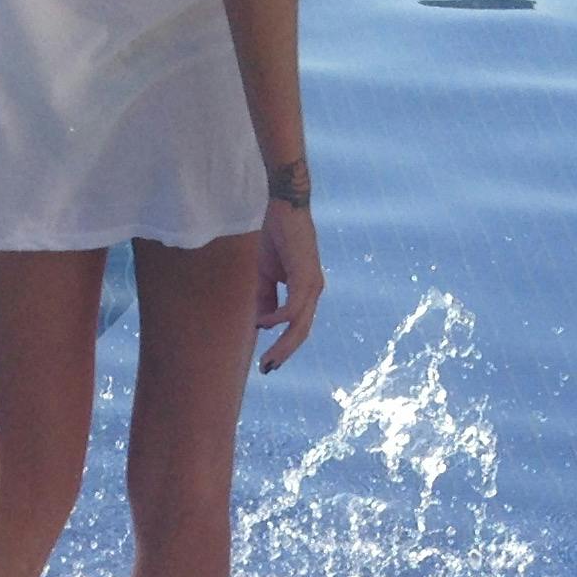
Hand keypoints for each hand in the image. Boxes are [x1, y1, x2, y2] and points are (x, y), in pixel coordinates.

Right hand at [254, 201, 322, 374]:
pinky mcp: (305, 276)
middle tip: (267, 369)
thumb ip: (266, 299)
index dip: (283, 346)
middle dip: (284, 353)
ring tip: (267, 359)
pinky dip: (277, 318)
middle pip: (302, 332)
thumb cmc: (275, 237)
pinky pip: (292, 307)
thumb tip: (264, 324)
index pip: (298, 327)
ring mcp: (312, 284)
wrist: (283, 207)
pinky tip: (263, 323)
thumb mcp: (266, 274)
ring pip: (300, 325)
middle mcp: (313, 291)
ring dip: (283, 345)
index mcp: (306, 292)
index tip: (266, 362)